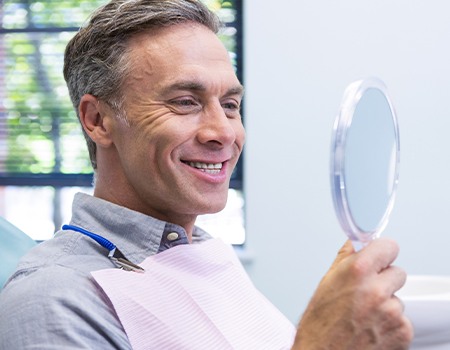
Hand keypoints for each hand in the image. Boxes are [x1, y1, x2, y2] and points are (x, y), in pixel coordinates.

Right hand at [291, 238, 412, 349]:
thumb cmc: (319, 324)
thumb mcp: (326, 282)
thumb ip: (345, 258)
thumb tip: (356, 242)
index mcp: (358, 272)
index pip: (388, 246)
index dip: (381, 252)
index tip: (378, 256)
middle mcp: (377, 290)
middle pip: (397, 272)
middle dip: (384, 279)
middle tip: (366, 292)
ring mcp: (392, 312)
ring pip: (398, 298)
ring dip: (386, 304)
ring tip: (363, 315)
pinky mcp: (403, 332)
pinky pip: (402, 320)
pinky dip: (390, 324)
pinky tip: (371, 329)